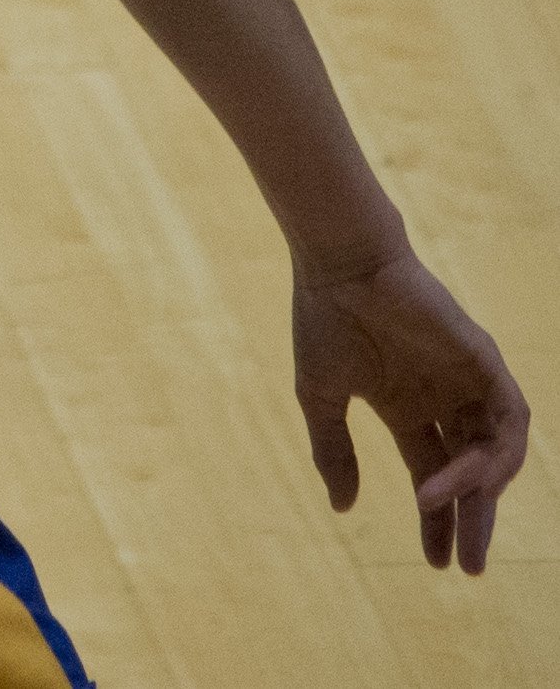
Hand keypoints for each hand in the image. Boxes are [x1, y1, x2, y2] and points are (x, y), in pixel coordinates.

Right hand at [292, 246, 527, 572]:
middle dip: (472, 522)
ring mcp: (467, 382)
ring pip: (493, 452)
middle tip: (469, 567)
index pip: (433, 476)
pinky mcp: (485, 361)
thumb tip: (344, 509)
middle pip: (470, 475)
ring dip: (478, 488)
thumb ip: (334, 450)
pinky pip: (510, 417)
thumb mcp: (321, 397)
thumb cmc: (323, 321)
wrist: (340, 266)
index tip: (434, 562)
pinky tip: (479, 477)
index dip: (435, 519)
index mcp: (406, 409)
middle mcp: (443, 401)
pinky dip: (502, 452)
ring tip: (450, 509)